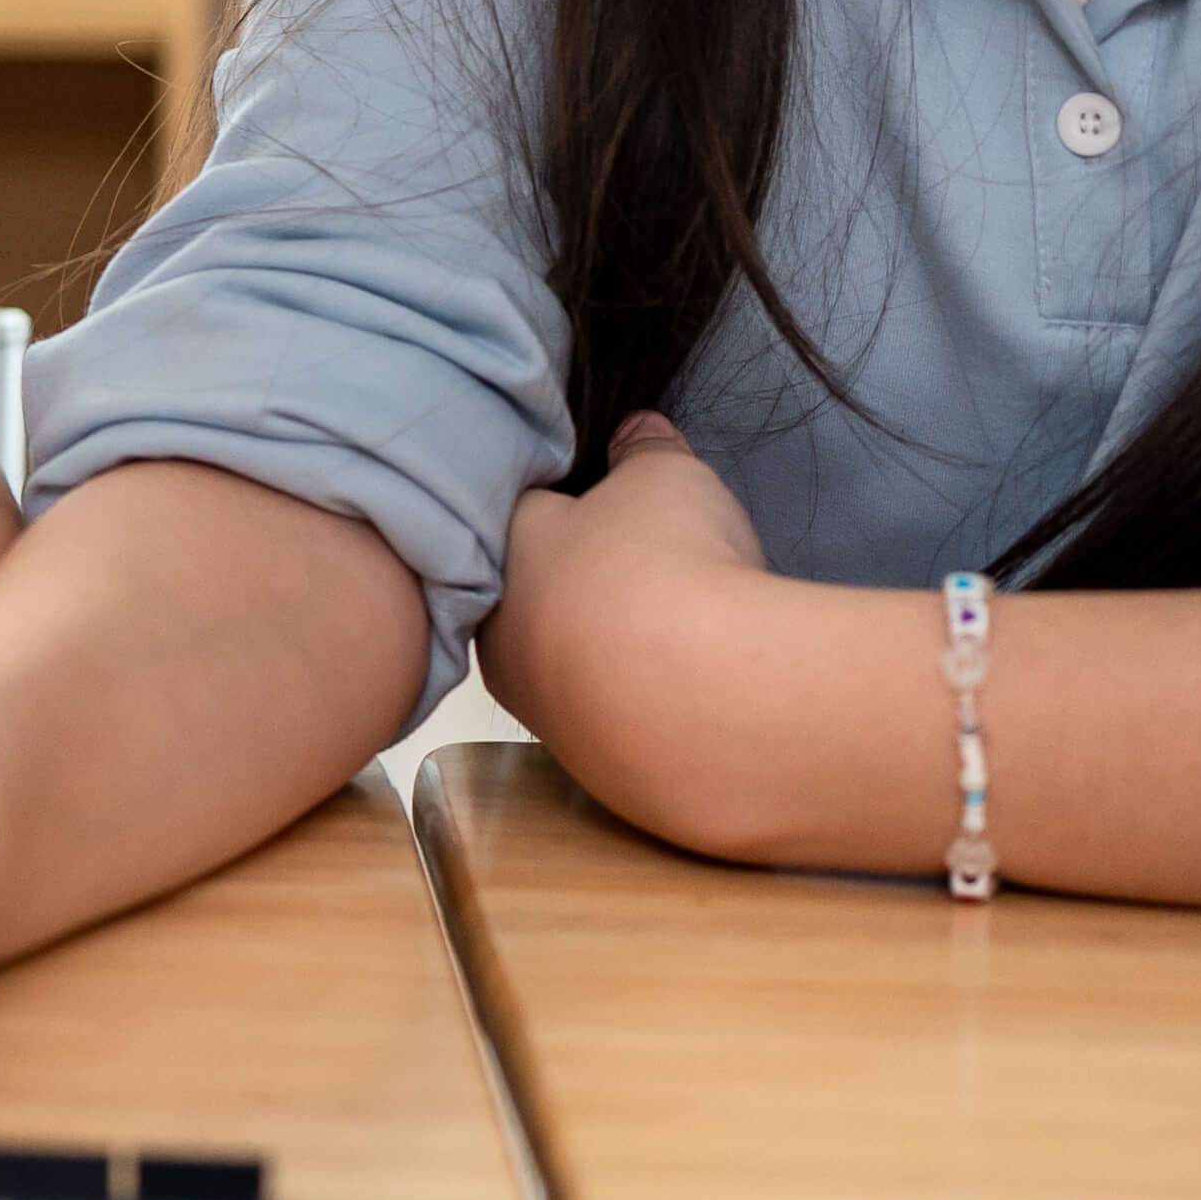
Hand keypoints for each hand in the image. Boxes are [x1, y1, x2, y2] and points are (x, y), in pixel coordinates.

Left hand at [481, 411, 837, 857]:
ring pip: (567, 667)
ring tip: (677, 632)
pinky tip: (688, 688)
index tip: (607, 500)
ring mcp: (543, 709)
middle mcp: (501, 637)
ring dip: (611, 651)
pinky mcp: (592, 766)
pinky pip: (614, 721)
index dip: (564, 502)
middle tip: (644, 569)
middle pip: (532, 597)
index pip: (515, 515)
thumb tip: (638, 432)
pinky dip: (645, 703)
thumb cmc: (666, 566)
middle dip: (579, 583)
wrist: (701, 699)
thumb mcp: (666, 479)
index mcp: (499, 553)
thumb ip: (647, 452)